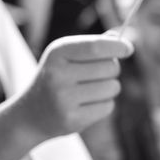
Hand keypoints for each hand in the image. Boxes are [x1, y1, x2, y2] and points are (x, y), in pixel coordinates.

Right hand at [0, 34, 132, 159]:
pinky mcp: (72, 119)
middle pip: (110, 67)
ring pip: (112, 87)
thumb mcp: (67, 57)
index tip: (128, 49)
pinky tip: (88, 105)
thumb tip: (121, 40)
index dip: (117, 47)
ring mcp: (63, 99)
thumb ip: (93, 46)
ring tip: (92, 91)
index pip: (95, 47)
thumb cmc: (57, 79)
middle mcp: (57, 75)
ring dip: (110, 88)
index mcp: (57, 53)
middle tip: (100, 74)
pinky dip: (105, 105)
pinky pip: (107, 107)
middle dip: (113, 69)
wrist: (31, 115)